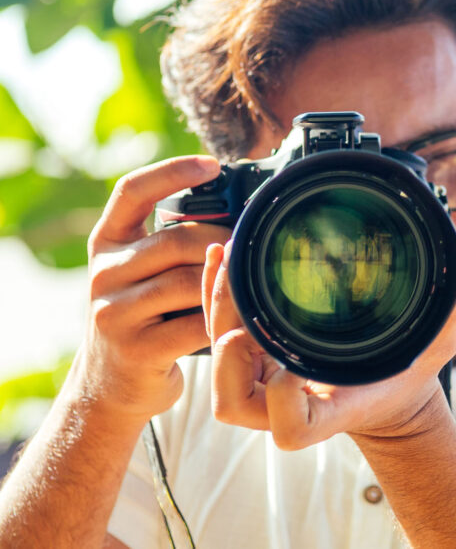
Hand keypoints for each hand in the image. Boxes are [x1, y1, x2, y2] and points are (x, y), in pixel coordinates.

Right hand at [70, 156, 230, 423]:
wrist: (109, 386)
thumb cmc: (144, 318)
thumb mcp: (142, 273)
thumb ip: (172, 242)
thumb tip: (237, 209)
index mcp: (106, 243)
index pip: (132, 191)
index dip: (172, 172)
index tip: (213, 165)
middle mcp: (104, 273)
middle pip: (175, 240)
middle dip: (223, 241)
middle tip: (254, 247)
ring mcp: (114, 312)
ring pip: (188, 281)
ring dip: (228, 282)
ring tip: (256, 282)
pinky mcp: (136, 349)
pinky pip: (194, 324)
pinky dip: (225, 319)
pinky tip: (244, 319)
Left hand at [202, 242, 455, 449]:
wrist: (385, 387)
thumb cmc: (407, 372)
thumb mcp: (435, 348)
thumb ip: (444, 324)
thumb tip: (452, 289)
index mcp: (329, 415)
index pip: (290, 429)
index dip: (283, 401)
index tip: (295, 368)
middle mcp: (286, 406)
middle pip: (233, 394)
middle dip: (230, 346)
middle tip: (244, 300)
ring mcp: (263, 382)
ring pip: (216, 360)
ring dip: (216, 314)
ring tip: (230, 264)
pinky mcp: (254, 355)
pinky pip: (217, 333)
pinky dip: (214, 297)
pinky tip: (222, 258)